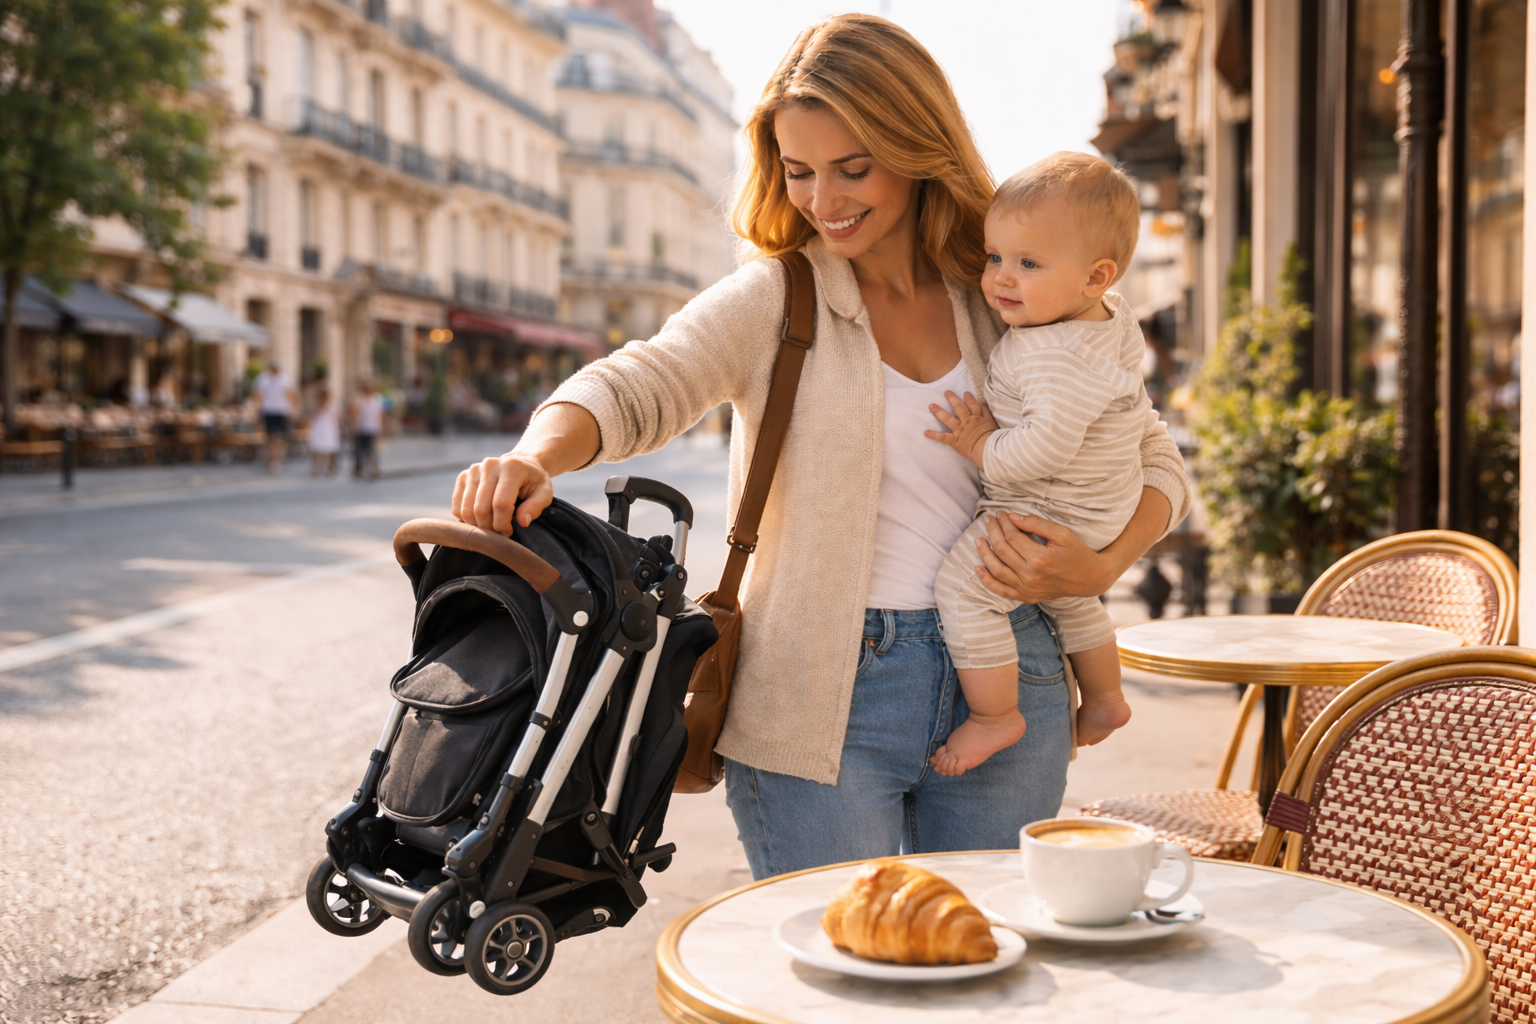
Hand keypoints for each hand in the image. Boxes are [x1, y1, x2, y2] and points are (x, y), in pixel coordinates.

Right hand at [451, 452, 554, 534]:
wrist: (520, 463)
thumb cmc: (533, 481)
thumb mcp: (545, 492)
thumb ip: (536, 506)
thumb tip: (522, 522)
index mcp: (511, 468)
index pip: (501, 504)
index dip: (503, 525)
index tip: (509, 533)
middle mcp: (489, 465)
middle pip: (480, 508)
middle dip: (489, 528)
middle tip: (499, 534)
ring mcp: (473, 470)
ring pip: (466, 509)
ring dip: (477, 526)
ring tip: (491, 528)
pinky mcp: (463, 476)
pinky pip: (456, 506)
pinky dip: (465, 519)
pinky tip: (480, 520)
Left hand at [924, 390, 996, 468]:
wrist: (987, 448)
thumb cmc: (993, 438)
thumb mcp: (993, 423)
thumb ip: (987, 413)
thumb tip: (983, 404)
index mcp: (977, 417)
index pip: (972, 405)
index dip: (969, 398)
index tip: (965, 393)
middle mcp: (967, 421)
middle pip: (958, 408)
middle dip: (952, 399)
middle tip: (946, 392)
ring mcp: (959, 430)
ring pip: (948, 418)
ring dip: (939, 412)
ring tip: (931, 406)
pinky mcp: (954, 440)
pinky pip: (943, 437)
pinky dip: (934, 435)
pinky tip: (926, 432)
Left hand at [972, 512, 1114, 603]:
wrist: (1090, 579)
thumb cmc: (1078, 552)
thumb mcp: (1062, 533)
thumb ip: (1036, 524)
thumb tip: (1012, 517)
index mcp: (1040, 558)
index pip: (1012, 536)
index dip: (1004, 523)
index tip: (1001, 513)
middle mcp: (1031, 576)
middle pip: (1002, 550)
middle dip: (992, 532)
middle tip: (988, 519)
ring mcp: (1027, 589)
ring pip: (997, 570)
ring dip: (984, 553)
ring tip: (979, 540)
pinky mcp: (1027, 597)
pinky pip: (1001, 590)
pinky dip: (987, 580)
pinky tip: (978, 568)